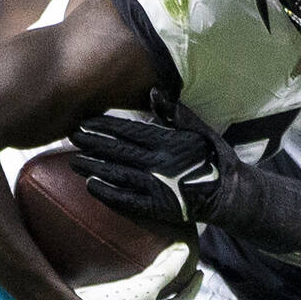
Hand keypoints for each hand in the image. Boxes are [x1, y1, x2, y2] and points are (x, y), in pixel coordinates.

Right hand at [55, 242, 201, 299]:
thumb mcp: (145, 287)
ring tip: (158, 265)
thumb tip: (184, 251)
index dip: (193, 289)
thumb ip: (166, 270)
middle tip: (181, 268)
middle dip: (175, 286)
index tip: (199, 273)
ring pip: (146, 297)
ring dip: (154, 282)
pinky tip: (129, 269)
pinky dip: (135, 280)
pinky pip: (128, 292)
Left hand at [70, 90, 300, 253]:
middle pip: (116, 151)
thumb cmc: (214, 157)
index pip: (127, 130)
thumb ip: (175, 112)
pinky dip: (107, 193)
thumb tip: (153, 92)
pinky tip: (91, 187)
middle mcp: (157, 162)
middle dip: (91, 143)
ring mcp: (155, 186)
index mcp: (166, 141)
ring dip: (93, 167)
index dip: (104, 126)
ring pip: (116, 174)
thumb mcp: (200, 129)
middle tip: (71, 137)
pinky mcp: (156, 207)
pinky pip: (126, 200)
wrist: (230, 194)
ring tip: (73, 162)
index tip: (84, 122)